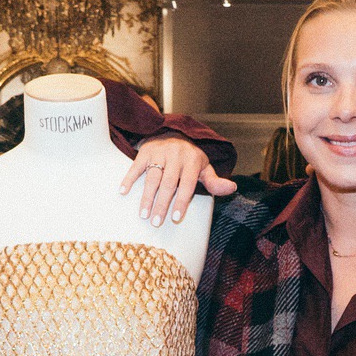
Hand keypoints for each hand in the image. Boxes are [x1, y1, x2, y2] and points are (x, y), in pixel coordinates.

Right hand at [119, 136, 239, 226]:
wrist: (173, 133)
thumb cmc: (190, 158)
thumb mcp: (205, 167)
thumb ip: (215, 181)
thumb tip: (232, 188)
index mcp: (193, 161)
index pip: (187, 185)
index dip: (181, 201)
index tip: (175, 218)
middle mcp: (176, 155)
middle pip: (168, 183)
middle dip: (162, 204)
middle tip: (156, 222)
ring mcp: (159, 152)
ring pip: (152, 177)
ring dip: (146, 197)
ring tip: (143, 214)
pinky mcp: (145, 151)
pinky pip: (136, 165)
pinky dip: (129, 178)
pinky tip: (123, 191)